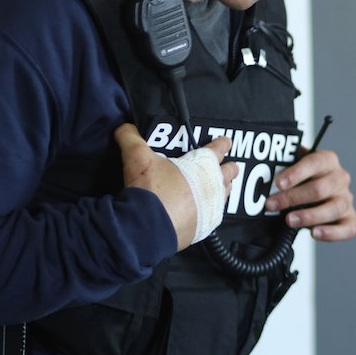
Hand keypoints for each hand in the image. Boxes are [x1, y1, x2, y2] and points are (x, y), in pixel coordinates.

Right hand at [116, 124, 236, 247]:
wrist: (148, 226)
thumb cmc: (149, 189)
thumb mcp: (137, 157)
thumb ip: (131, 138)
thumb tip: (124, 127)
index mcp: (203, 165)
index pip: (219, 148)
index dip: (223, 143)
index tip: (226, 141)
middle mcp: (213, 185)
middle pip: (230, 172)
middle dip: (229, 167)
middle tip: (224, 166)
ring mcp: (212, 207)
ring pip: (226, 193)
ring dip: (222, 188)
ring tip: (216, 186)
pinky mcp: (206, 226)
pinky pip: (215, 215)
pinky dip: (211, 210)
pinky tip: (204, 210)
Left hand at [267, 149, 355, 241]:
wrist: (313, 193)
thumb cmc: (302, 179)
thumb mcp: (293, 168)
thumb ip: (285, 165)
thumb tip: (268, 169)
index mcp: (328, 160)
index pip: (315, 162)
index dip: (296, 173)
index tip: (278, 183)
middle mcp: (341, 178)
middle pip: (321, 188)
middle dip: (294, 198)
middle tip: (272, 205)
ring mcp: (346, 199)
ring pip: (334, 208)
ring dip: (309, 216)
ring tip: (289, 220)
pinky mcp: (350, 219)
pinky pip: (347, 228)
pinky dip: (331, 233)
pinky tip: (314, 233)